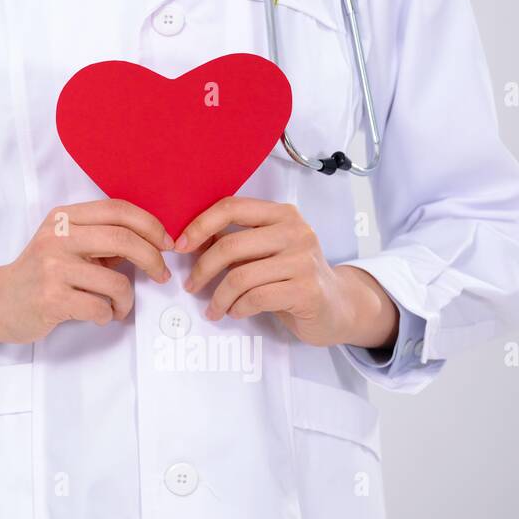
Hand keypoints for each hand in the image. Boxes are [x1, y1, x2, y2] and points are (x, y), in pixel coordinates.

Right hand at [0, 199, 172, 344]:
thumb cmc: (40, 273)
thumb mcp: (65, 243)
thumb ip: (101, 238)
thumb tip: (151, 241)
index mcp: (64, 217)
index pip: (118, 209)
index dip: (151, 225)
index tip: (166, 244)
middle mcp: (57, 236)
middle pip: (124, 239)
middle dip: (153, 260)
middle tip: (161, 276)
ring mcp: (52, 268)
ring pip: (116, 282)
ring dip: (127, 300)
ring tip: (119, 306)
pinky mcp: (51, 298)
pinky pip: (100, 308)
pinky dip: (108, 315)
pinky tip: (99, 315)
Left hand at [176, 196, 398, 348]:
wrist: (337, 306)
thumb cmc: (291, 276)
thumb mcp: (264, 251)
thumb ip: (234, 240)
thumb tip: (189, 239)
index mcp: (281, 213)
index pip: (231, 207)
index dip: (199, 225)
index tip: (180, 246)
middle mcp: (296, 231)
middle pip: (230, 244)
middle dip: (202, 268)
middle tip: (191, 285)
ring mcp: (304, 260)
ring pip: (240, 276)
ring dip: (218, 296)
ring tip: (214, 308)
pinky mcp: (307, 290)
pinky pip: (256, 298)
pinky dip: (237, 308)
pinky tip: (235, 312)